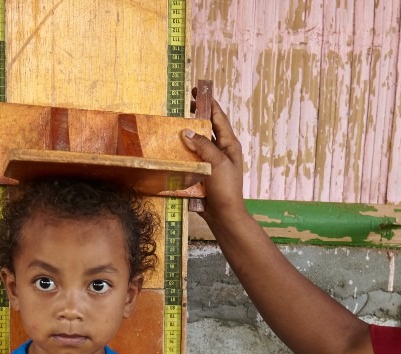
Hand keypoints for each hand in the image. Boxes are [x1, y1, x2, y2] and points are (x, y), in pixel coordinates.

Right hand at [182, 96, 245, 219]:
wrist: (224, 215)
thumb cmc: (226, 188)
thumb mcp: (217, 162)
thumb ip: (203, 145)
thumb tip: (186, 132)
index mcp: (229, 144)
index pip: (219, 118)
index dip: (208, 103)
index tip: (197, 90)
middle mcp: (221, 151)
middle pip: (207, 128)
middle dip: (196, 116)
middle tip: (182, 105)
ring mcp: (211, 162)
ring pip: (198, 143)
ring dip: (187, 134)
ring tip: (173, 123)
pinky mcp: (202, 174)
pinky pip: (191, 158)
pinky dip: (183, 152)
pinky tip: (171, 148)